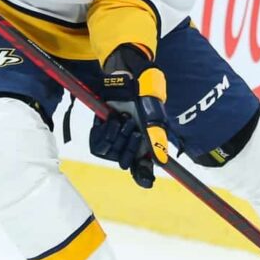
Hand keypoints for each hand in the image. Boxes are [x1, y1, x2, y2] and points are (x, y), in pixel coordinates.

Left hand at [88, 45, 169, 187]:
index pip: (143, 169)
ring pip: (111, 152)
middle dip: (129, 145)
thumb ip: (157, 139)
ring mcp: (115, 139)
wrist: (127, 79)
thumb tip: (161, 162)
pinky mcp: (101, 131)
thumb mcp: (154, 118)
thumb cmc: (145, 96)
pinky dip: (105, 130)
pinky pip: (98, 142)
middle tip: (134, 129)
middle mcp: (130, 145)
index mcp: (145, 145)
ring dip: (117, 135)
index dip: (143, 176)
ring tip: (123, 119)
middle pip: (125, 162)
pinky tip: (112, 119)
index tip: (145, 180)